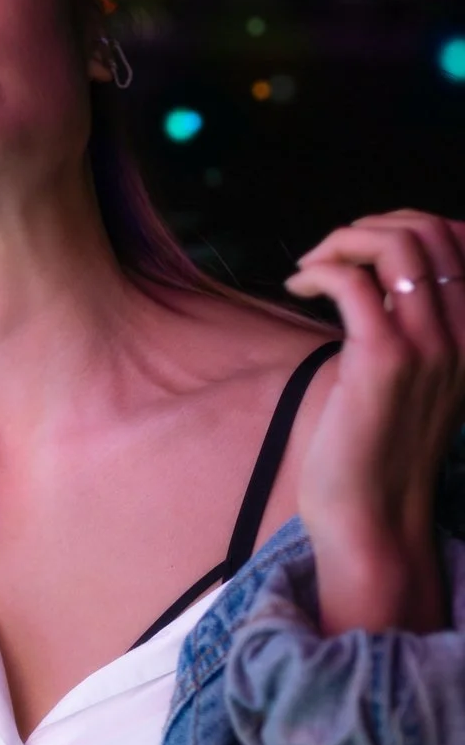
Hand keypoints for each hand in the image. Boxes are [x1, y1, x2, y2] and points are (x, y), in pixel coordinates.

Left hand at [283, 208, 464, 632]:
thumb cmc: (379, 450)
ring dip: (340, 242)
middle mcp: (464, 337)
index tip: (360, 248)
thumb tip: (377, 273)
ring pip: (395, 247)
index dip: (404, 224)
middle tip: (327, 255)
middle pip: (428, 232)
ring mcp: (429, 347)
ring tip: (310, 268)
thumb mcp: (414, 379)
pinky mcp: (383, 361)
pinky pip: (354, 283)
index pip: (458, 239)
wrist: (374, 520)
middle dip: (366, 227)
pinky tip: (298, 288)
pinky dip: (319, 270)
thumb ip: (412, 325)